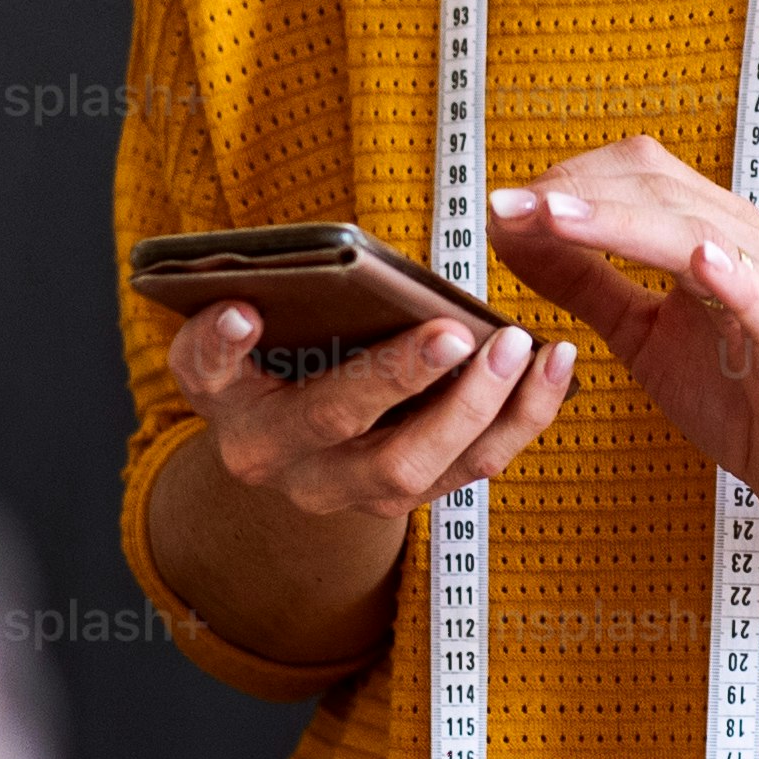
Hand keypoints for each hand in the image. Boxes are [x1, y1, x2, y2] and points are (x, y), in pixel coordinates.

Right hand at [171, 295, 577, 522]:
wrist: (295, 446)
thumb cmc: (283, 355)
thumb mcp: (259, 326)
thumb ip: (276, 291)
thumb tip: (323, 258)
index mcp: (227, 399)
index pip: (205, 372)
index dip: (218, 345)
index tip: (243, 311)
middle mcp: (274, 457)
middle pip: (332, 422)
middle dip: (397, 377)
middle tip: (452, 332)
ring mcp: (341, 489)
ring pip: (413, 467)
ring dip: (476, 405)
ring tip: (517, 344)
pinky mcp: (403, 500)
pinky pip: (471, 468)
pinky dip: (520, 417)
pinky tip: (553, 364)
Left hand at [482, 136, 758, 555]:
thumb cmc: (749, 402)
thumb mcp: (645, 337)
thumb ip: (588, 284)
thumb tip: (518, 237)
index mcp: (708, 238)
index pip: (635, 176)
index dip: (566, 181)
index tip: (502, 205)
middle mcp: (745, 246)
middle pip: (657, 187)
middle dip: (574, 192)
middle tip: (505, 206)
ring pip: (695, 230)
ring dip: (619, 220)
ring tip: (555, 217)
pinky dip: (729, 274)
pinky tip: (694, 259)